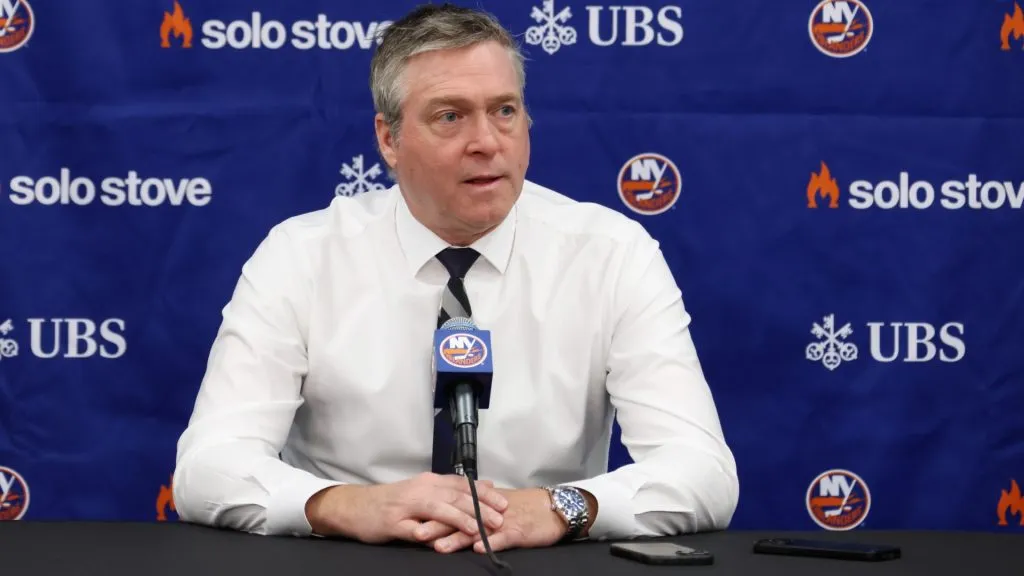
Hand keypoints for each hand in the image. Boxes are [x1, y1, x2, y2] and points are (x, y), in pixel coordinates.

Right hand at [304, 472, 507, 544]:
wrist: (356, 506)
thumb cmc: (392, 501)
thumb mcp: (422, 491)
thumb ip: (448, 491)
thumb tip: (481, 488)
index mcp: (429, 481)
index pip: (462, 484)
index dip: (484, 493)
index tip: (503, 502)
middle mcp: (420, 489)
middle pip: (455, 496)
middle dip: (480, 507)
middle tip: (500, 518)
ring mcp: (407, 506)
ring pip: (439, 509)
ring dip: (461, 519)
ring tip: (479, 528)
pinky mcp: (394, 523)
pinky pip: (416, 529)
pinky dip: (432, 535)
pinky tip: (444, 542)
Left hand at [427, 487, 567, 553]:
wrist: (553, 507)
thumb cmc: (523, 507)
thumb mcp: (495, 504)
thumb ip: (474, 507)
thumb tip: (449, 512)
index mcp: (481, 502)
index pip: (452, 506)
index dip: (433, 513)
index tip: (412, 520)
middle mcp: (488, 510)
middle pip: (459, 517)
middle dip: (437, 526)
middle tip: (416, 533)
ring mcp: (503, 521)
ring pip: (476, 529)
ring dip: (457, 538)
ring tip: (439, 547)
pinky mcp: (518, 531)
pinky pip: (502, 538)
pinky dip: (490, 542)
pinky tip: (477, 549)